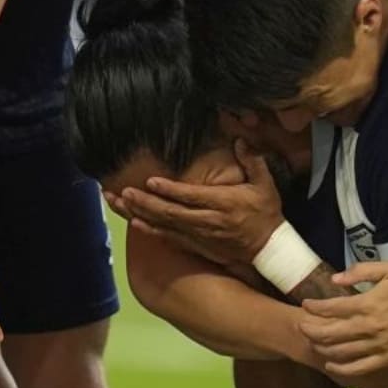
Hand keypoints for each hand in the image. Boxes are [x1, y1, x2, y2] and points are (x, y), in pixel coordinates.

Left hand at [114, 140, 285, 270]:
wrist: (268, 249)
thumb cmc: (266, 213)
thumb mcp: (265, 185)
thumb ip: (252, 160)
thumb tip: (240, 139)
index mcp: (224, 204)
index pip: (192, 197)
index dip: (170, 190)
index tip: (151, 181)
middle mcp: (208, 221)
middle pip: (171, 213)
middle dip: (146, 203)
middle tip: (125, 192)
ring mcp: (200, 235)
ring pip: (165, 226)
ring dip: (140, 215)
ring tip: (120, 203)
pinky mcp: (196, 245)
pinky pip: (169, 238)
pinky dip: (150, 231)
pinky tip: (133, 223)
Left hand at [300, 262, 387, 377]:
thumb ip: (362, 272)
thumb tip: (336, 279)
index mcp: (368, 303)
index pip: (331, 307)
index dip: (314, 307)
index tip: (305, 305)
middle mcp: (369, 326)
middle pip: (329, 333)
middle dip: (310, 330)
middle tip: (301, 326)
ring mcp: (379, 345)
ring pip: (341, 352)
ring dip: (323, 348)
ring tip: (313, 344)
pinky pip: (360, 368)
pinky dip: (342, 369)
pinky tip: (333, 366)